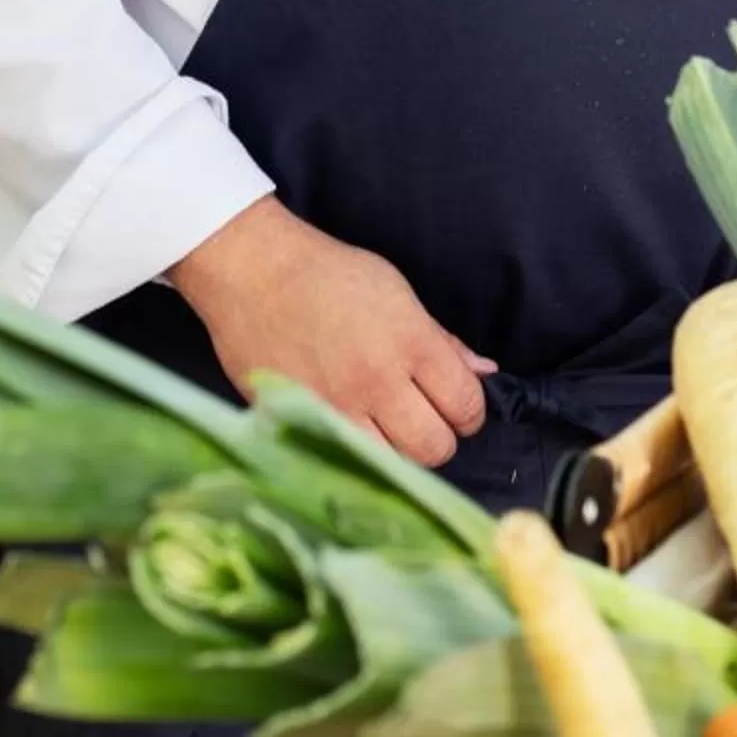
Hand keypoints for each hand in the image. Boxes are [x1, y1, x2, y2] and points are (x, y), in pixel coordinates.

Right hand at [170, 200, 496, 468]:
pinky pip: (345, 461)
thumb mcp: (396, 290)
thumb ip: (441, 338)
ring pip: (393, 465)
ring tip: (387, 426)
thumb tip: (483, 372)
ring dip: (398, 451)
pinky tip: (354, 432)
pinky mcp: (301, 423)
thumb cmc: (327, 273)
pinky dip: (357, 454)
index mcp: (410, 341)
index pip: (466, 403)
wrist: (252, 271)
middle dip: (440, 436)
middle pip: (435, 447)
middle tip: (425, 418)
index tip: (458, 405)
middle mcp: (378, 381)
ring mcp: (337, 408)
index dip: (470, 410)